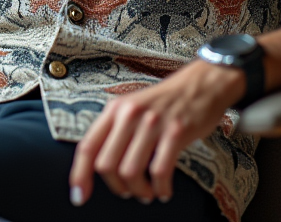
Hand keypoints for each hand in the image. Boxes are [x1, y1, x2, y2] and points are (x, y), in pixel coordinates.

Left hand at [69, 59, 243, 204]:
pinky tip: (164, 190)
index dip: (79, 175)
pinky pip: (160, 171)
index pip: (87, 146)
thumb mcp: (132, 107)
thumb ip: (115, 132)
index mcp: (115, 109)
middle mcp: (129, 114)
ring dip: (139, 191)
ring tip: (147, 193)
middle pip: (106, 164)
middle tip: (128, 191)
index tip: (79, 197)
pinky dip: (160, 188)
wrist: (201, 83)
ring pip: (130, 171)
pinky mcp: (175, 132)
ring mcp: (152, 123)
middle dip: (116, 186)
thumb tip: (100, 167)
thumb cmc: (166, 101)